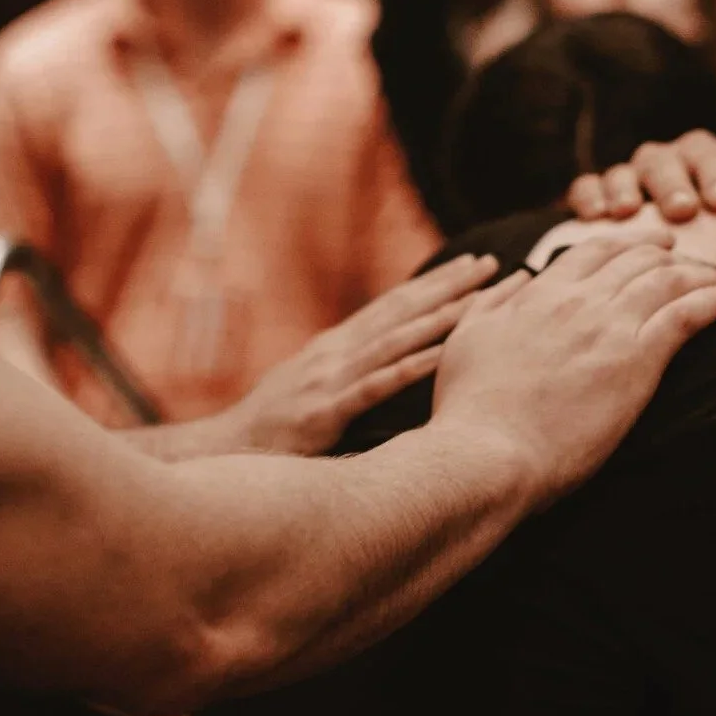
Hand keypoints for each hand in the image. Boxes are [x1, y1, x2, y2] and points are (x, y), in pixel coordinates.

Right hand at [216, 255, 499, 455]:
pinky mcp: (327, 412)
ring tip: (478, 301)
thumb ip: (345, 367)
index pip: (393, 305)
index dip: (433, 283)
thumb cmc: (271, 425)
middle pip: (401, 311)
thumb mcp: (311, 385)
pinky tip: (439, 357)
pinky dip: (409, 368)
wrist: (225, 450)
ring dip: (439, 319)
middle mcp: (336, 352)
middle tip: (490, 264)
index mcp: (336, 345)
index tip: (471, 265)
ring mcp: (331, 379)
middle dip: (448, 286)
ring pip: (395, 341)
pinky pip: (375, 386)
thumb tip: (378, 355)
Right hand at [431, 234, 715, 503]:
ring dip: (696, 275)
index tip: (642, 248)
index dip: (622, 246)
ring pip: (665, 280)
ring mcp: (609, 327)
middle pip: (634, 259)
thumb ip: (496, 302)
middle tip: (684, 258)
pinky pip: (686, 314)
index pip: (590, 252)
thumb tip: (519, 278)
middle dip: (663, 253)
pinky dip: (711, 300)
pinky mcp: (637, 360)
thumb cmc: (470, 409)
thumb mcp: (468, 339)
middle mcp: (578, 300)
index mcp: (539, 294)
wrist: (487, 452)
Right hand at [567, 128, 715, 222]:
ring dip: (624, 188)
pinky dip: (589, 198)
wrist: (683, 281)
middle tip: (681, 211)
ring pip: (621, 172)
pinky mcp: (597, 204)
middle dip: (670, 183)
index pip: (704, 151)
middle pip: (661, 159)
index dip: (715, 172)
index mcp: (700, 164)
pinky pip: (586, 189)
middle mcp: (663, 167)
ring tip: (626, 212)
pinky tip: (595, 217)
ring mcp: (628, 184)